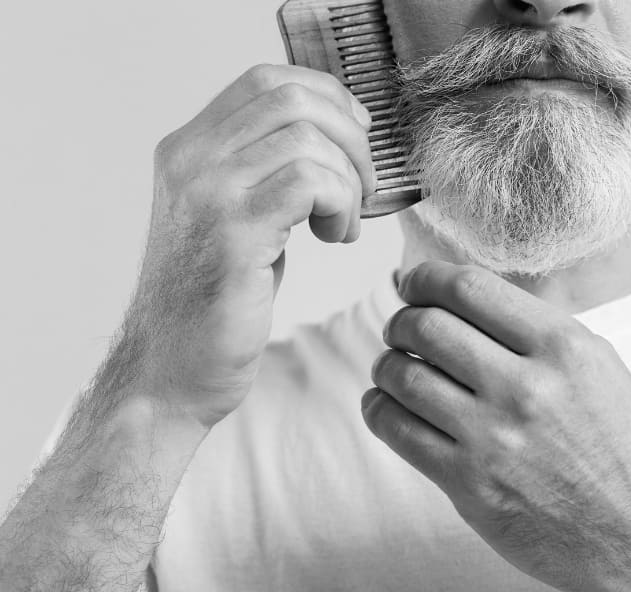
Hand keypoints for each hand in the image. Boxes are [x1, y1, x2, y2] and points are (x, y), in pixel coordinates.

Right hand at [135, 64, 374, 427]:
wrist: (168, 372)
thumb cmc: (214, 302)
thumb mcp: (234, 219)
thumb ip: (265, 172)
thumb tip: (337, 139)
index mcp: (188, 148)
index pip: (268, 80)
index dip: (328, 97)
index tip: (357, 137)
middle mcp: (190, 158)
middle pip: (293, 98)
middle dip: (351, 137)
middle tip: (362, 187)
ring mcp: (207, 192)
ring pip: (309, 139)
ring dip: (349, 181)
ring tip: (343, 225)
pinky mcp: (232, 232)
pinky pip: (311, 182)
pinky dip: (342, 205)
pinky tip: (335, 237)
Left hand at [365, 261, 630, 591]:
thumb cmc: (626, 454)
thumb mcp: (600, 370)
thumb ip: (538, 333)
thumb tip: (469, 303)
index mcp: (565, 348)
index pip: (470, 289)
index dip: (427, 278)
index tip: (415, 283)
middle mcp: (527, 387)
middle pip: (427, 326)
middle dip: (402, 319)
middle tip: (402, 328)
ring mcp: (494, 438)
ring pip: (403, 375)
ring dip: (387, 364)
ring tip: (393, 367)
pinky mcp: (469, 484)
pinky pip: (397, 430)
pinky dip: (379, 409)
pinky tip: (387, 405)